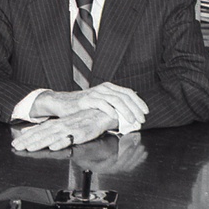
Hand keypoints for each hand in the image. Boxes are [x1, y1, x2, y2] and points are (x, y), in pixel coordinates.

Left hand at [11, 109, 115, 151]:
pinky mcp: (82, 134)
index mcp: (57, 124)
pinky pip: (71, 138)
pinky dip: (62, 142)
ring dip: (41, 142)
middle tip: (16, 146)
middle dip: (28, 141)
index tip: (15, 143)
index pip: (39, 130)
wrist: (103, 114)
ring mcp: (72, 129)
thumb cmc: (84, 120)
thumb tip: (31, 133)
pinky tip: (54, 147)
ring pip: (53, 137)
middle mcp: (62, 126)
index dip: (26, 137)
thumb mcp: (65, 123)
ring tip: (30, 148)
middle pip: (43, 134)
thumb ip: (50, 129)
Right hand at [31, 82, 148, 126]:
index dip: (139, 102)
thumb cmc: (83, 106)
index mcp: (109, 88)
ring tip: (131, 120)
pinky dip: (110, 110)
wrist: (63, 103)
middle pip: (124, 97)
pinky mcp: (87, 100)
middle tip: (141, 119)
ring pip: (115, 100)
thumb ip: (113, 106)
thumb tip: (129, 115)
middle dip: (135, 109)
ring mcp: (96, 93)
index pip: (128, 93)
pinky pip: (102, 104)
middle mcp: (104, 88)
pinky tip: (115, 117)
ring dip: (126, 111)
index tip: (145, 112)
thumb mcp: (101, 103)